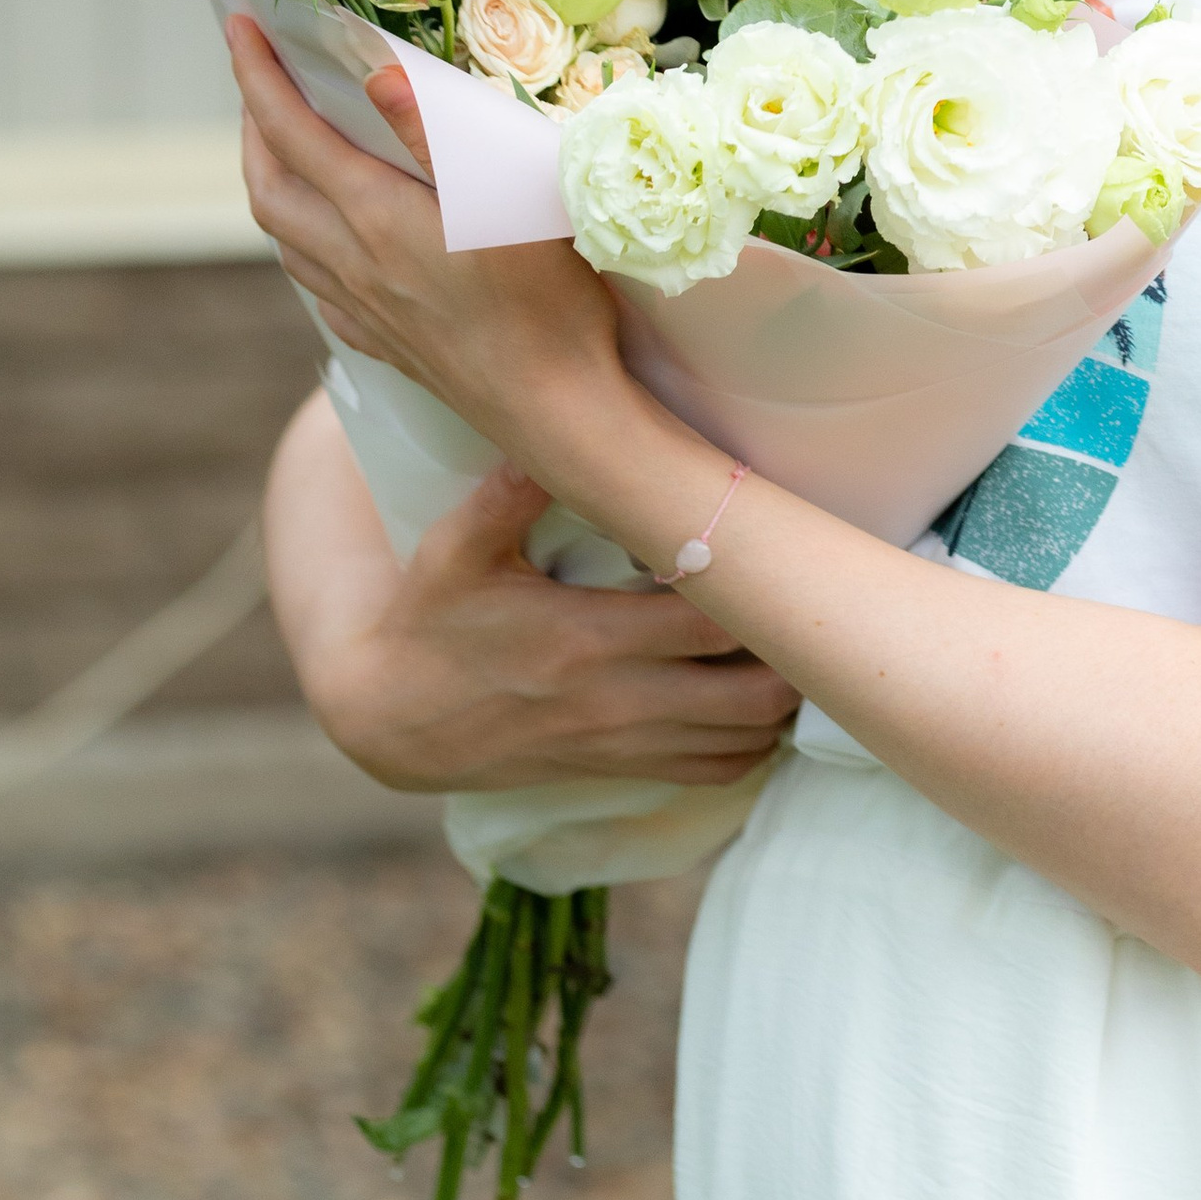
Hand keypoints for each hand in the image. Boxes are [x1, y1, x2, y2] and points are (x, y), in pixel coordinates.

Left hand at [230, 15, 621, 463]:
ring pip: (285, 240)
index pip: (292, 132)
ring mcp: (365, 309)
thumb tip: (375, 73)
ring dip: (270, 184)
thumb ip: (435, 134)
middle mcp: (353, 263)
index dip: (258, 76)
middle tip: (259, 83)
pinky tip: (329, 244)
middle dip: (252, 129)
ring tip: (284, 152)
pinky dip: (304, 246)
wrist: (556, 409)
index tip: (237, 26)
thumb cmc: (546, 300)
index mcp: (375, 217)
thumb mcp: (504, 198)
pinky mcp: (387, 344)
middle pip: (268, 189)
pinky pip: (318, 287)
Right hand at [265, 391, 799, 790]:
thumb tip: (547, 427)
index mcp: (584, 638)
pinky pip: (715, 772)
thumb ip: (504, 494)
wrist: (390, 722)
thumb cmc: (429, 622)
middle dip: (795, 651)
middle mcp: (616, 700)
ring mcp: (623, 743)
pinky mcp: (620, 769)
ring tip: (798, 640)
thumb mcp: (452, 550)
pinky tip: (760, 697)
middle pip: (751, 692)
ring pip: (744, 739)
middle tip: (810, 595)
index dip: (758, 588)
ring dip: (782, 700)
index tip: (782, 545)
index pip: (708, 619)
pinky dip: (752, 743)